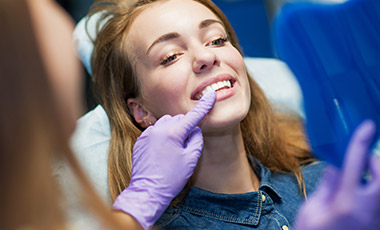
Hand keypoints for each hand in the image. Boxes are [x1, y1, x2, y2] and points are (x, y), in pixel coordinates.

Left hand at [113, 91, 215, 229]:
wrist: (147, 192)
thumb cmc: (171, 178)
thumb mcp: (191, 159)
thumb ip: (196, 140)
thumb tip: (195, 129)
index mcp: (173, 133)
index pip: (193, 116)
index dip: (204, 106)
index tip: (211, 95)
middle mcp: (158, 129)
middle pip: (178, 119)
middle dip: (185, 127)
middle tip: (187, 145)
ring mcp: (147, 134)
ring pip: (165, 123)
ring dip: (173, 130)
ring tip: (173, 150)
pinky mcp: (140, 141)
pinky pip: (155, 131)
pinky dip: (161, 136)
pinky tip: (162, 152)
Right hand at [294, 120, 379, 229]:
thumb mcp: (312, 211)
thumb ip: (327, 188)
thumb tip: (336, 168)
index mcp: (346, 204)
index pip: (356, 165)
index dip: (360, 142)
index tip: (366, 126)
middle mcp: (368, 211)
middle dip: (377, 161)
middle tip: (365, 157)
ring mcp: (377, 219)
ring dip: (377, 175)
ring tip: (362, 173)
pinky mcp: (378, 224)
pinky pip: (379, 200)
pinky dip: (373, 188)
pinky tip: (359, 190)